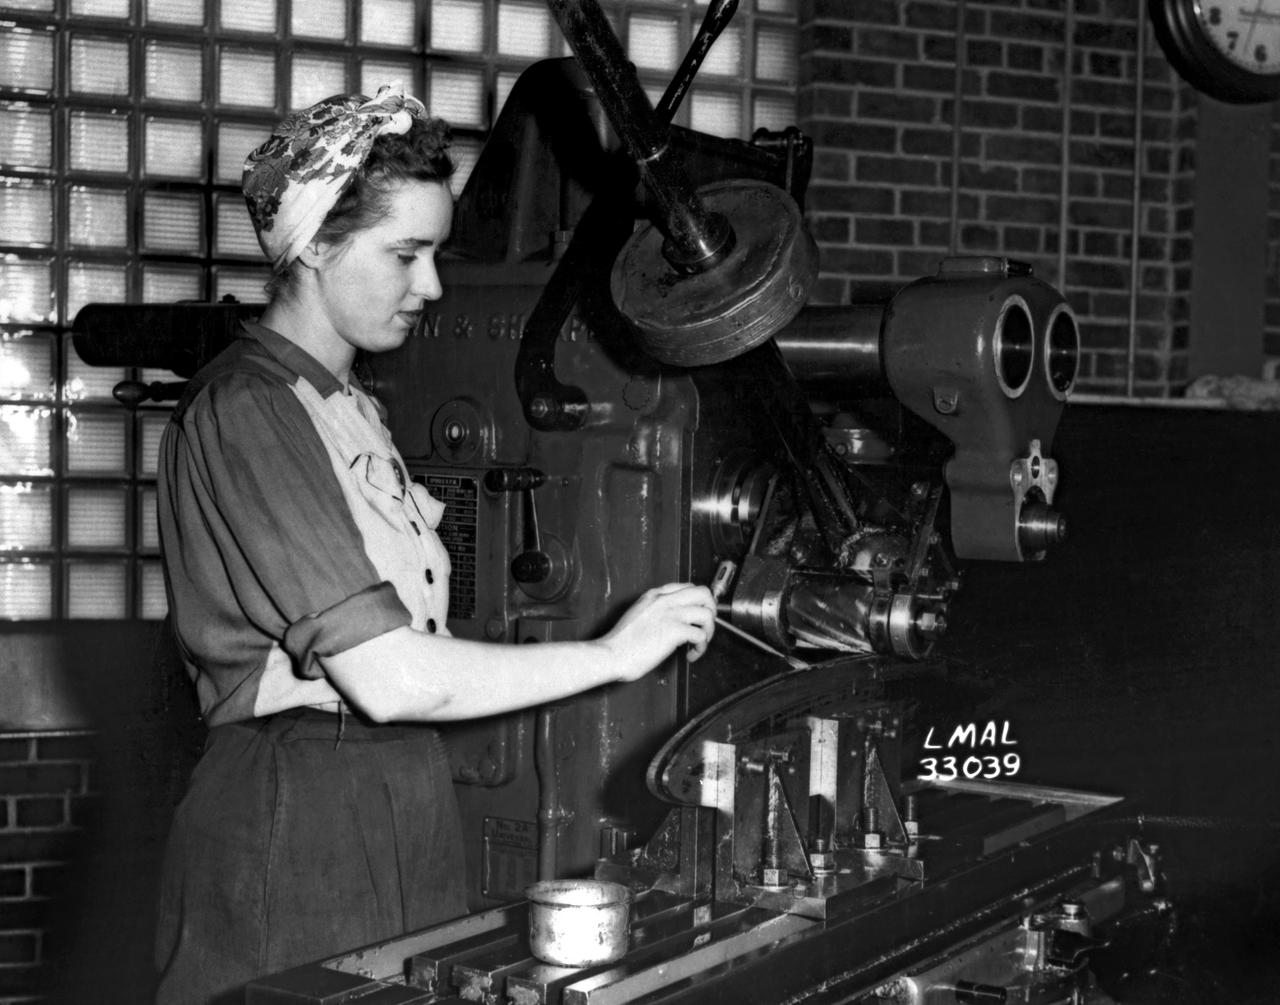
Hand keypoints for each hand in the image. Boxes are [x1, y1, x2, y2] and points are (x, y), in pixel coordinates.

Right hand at [598, 583, 716, 681]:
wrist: (611, 654)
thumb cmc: (621, 642)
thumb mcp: (638, 614)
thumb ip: (655, 611)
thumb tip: (671, 620)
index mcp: (655, 595)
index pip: (688, 587)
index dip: (698, 602)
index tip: (697, 615)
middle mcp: (665, 601)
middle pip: (704, 593)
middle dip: (711, 611)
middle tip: (705, 627)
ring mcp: (671, 614)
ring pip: (707, 614)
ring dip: (708, 631)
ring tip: (699, 643)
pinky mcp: (675, 631)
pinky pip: (701, 635)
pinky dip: (701, 648)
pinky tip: (691, 654)